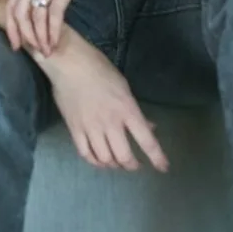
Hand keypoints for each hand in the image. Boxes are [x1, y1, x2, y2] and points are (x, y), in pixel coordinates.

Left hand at [6, 0, 122, 55]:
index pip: (11, 2)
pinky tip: (56, 40)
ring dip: (40, 36)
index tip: (16, 43)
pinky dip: (53, 30)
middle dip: (22, 35)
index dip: (11, 25)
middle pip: (19, 11)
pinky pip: (55, 12)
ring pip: (36, 14)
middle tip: (31, 52)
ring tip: (48, 51)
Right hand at [42, 29, 168, 172]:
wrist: (69, 63)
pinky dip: (95, 162)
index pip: (147, 140)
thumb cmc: (100, 69)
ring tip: (117, 163)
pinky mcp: (74, 129)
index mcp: (127, 109)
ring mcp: (91, 127)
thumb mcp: (124, 87)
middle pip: (124, 156)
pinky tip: (100, 160)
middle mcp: (110, 122)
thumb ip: (135, 110)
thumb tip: (149, 127)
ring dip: (114, 165)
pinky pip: (86, 154)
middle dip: (132, 165)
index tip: (163, 168)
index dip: (157, 158)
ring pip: (105, 159)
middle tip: (135, 165)